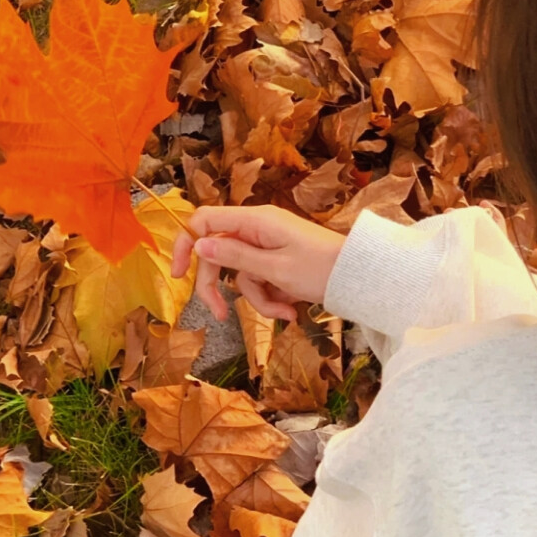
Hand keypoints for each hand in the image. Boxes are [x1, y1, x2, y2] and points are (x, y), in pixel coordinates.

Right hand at [171, 204, 346, 322]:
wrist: (359, 277)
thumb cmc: (321, 269)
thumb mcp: (274, 268)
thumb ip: (234, 258)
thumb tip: (199, 246)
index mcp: (254, 221)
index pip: (204, 220)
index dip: (185, 244)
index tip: (177, 275)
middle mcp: (258, 229)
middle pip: (219, 255)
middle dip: (220, 288)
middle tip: (221, 316)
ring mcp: (269, 246)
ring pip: (242, 275)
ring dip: (258, 299)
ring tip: (285, 312)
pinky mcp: (279, 262)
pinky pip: (262, 281)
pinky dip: (273, 298)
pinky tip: (292, 309)